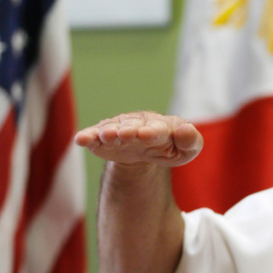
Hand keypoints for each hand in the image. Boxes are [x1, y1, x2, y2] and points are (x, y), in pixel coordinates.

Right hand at [75, 111, 202, 166]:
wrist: (148, 149)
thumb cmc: (171, 146)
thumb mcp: (186, 149)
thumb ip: (191, 141)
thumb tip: (185, 130)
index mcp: (162, 126)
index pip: (158, 128)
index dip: (152, 132)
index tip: (146, 135)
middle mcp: (139, 123)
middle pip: (133, 126)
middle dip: (129, 130)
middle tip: (124, 134)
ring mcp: (120, 129)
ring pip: (112, 128)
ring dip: (109, 131)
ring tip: (105, 135)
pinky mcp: (104, 139)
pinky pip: (94, 136)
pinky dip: (88, 136)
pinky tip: (81, 139)